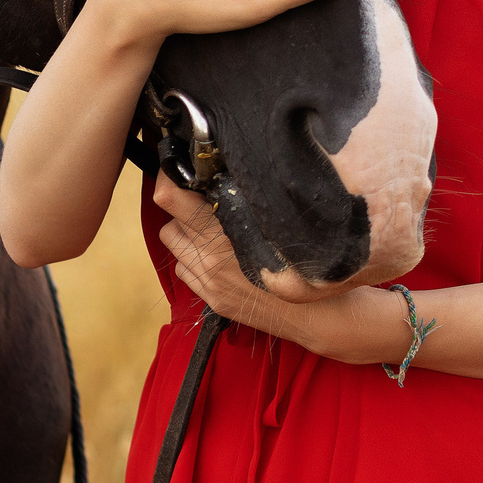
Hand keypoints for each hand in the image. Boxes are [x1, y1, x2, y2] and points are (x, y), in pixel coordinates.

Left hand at [154, 175, 334, 342]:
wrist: (314, 313)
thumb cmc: (303, 261)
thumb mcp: (273, 220)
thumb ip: (241, 200)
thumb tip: (220, 174)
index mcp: (223, 232)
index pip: (171, 198)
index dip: (169, 179)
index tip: (176, 169)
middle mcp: (208, 257)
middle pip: (168, 221)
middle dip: (181, 209)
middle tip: (203, 202)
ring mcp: (208, 281)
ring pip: (173, 245)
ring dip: (186, 234)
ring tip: (213, 230)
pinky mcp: (211, 299)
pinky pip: (184, 271)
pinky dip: (194, 259)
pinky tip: (219, 256)